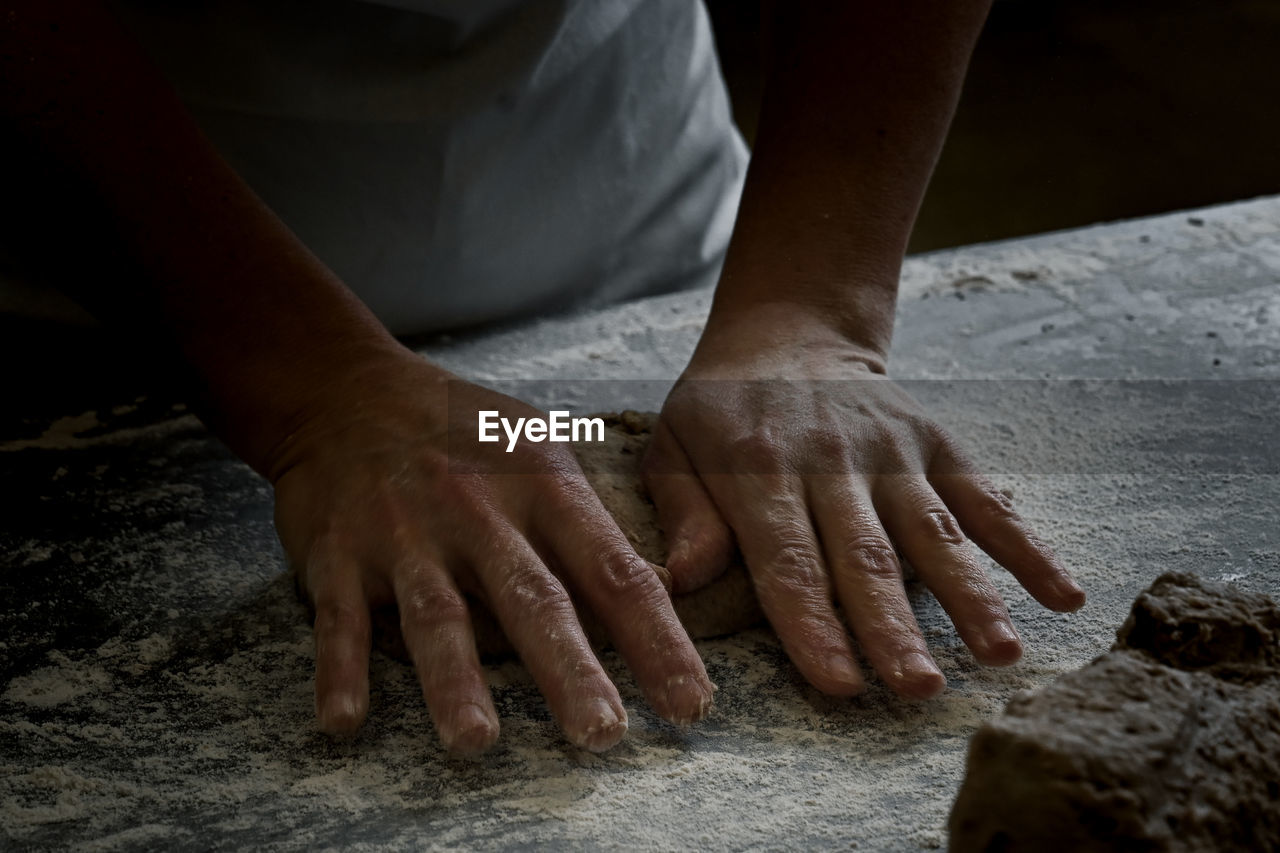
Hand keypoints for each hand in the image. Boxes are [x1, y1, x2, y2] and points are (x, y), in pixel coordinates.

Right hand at [268, 348, 713, 753]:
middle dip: (569, 670)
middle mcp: (479, 513)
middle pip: (532, 600)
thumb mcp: (541, 452)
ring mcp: (405, 535)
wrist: (349, 392)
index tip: (690, 702)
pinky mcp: (338, 554)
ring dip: (455, 680)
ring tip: (477, 741)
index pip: (613, 570)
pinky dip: (340, 669)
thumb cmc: (465, 435)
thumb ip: (591, 526)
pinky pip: (341, 619)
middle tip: (603, 734)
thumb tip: (662, 596)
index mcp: (543, 488)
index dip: (656, 639)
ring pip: (437, 615)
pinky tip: (345, 721)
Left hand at [644, 306, 1083, 698]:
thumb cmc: (721, 413)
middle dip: (893, 627)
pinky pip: (983, 498)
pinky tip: (1064, 594)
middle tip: (919, 689)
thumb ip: (684, 515)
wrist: (787, 336)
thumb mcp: (674, 450)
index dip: (813, 624)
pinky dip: (1026, 545)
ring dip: (970, 595)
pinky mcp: (936, 444)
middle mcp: (832, 460)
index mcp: (759, 468)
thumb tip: (680, 581)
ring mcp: (892, 451)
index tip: (840, 683)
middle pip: (866, 556)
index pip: (788, 560)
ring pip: (934, 532)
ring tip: (1001, 655)